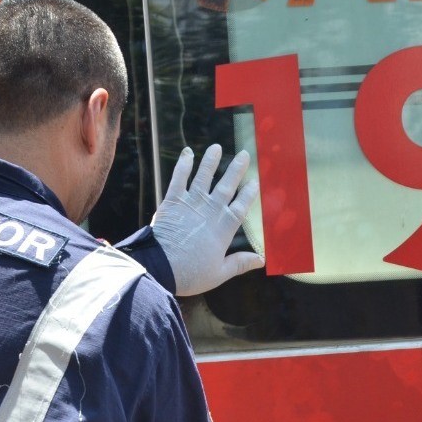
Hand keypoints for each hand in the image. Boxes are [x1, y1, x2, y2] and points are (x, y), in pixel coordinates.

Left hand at [152, 144, 263, 295]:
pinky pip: (179, 179)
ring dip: (210, 161)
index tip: (255, 181)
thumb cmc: (191, 273)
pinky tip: (188, 153)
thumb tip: (261, 259)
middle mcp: (210, 211)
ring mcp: (191, 204)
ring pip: (204, 177)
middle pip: (226, 186)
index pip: (241, 206)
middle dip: (236, 169)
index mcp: (224, 228)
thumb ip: (240, 263)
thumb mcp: (219, 273)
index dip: (249, 193)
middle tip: (244, 154)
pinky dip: (183, 165)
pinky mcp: (172, 202)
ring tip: (216, 147)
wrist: (160, 268)